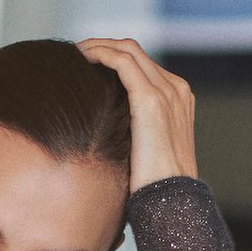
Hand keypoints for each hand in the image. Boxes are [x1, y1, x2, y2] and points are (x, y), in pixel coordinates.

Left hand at [77, 37, 198, 190]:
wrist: (172, 204)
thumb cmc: (156, 190)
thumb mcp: (148, 155)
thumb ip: (136, 135)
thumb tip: (107, 138)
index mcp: (178, 101)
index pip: (143, 66)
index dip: (113, 60)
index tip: (87, 67)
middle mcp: (176, 89)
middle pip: (135, 52)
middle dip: (103, 48)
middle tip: (75, 55)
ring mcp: (166, 92)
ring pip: (127, 50)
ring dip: (97, 47)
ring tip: (74, 54)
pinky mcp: (150, 100)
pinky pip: (121, 61)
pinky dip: (99, 54)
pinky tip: (80, 59)